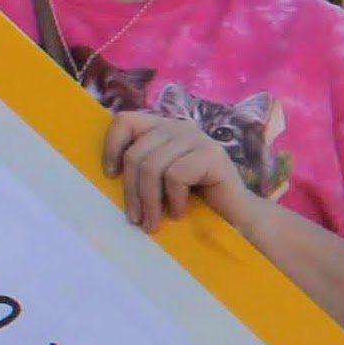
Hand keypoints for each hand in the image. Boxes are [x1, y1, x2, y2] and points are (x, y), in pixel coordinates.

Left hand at [102, 110, 251, 233]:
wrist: (237, 219)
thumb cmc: (194, 202)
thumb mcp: (159, 180)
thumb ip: (141, 166)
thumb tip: (106, 172)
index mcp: (163, 128)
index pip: (125, 121)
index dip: (111, 147)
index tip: (110, 175)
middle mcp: (180, 127)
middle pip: (136, 153)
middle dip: (132, 191)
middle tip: (135, 219)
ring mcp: (198, 138)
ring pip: (153, 166)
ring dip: (150, 202)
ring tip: (152, 223)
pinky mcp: (212, 154)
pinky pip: (176, 176)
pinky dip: (174, 200)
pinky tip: (179, 213)